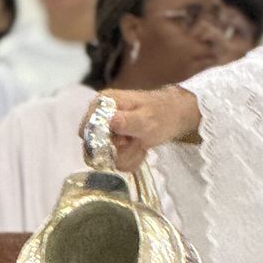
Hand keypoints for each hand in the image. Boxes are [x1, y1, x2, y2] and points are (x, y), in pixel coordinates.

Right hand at [82, 87, 200, 172]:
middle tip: (136, 142)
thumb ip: (128, 122)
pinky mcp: (114, 140)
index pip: (86, 131)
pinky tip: (141, 148)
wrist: (176, 116)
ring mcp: (106, 129)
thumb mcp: (147, 120)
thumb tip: (110, 121)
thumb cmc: (162, 114)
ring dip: (127, 155)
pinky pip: (115, 158)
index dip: (104, 141)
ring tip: (141, 144)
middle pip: (96, 147)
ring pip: (106, 156)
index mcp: (103, 103)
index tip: (124, 141)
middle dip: (118, 151)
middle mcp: (99, 115)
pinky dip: (130, 157)